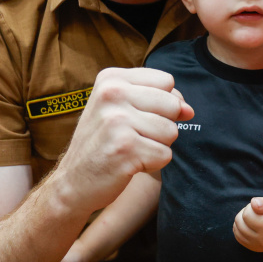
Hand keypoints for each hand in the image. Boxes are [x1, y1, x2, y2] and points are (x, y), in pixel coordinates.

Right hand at [55, 68, 193, 212]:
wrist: (73, 183)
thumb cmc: (103, 142)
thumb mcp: (122, 109)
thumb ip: (159, 101)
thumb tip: (189, 110)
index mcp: (111, 78)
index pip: (167, 81)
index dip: (163, 103)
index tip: (140, 116)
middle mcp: (112, 94)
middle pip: (173, 105)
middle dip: (162, 126)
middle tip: (133, 136)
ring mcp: (117, 121)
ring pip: (171, 131)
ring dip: (156, 146)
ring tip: (130, 149)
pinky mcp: (125, 148)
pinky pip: (165, 155)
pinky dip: (152, 164)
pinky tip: (128, 163)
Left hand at [233, 196, 262, 251]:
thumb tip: (253, 203)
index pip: (247, 214)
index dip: (252, 206)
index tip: (262, 207)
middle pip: (240, 221)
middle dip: (247, 212)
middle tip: (259, 211)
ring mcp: (258, 246)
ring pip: (237, 228)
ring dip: (243, 220)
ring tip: (256, 218)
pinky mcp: (254, 248)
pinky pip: (238, 236)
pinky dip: (241, 228)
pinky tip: (252, 224)